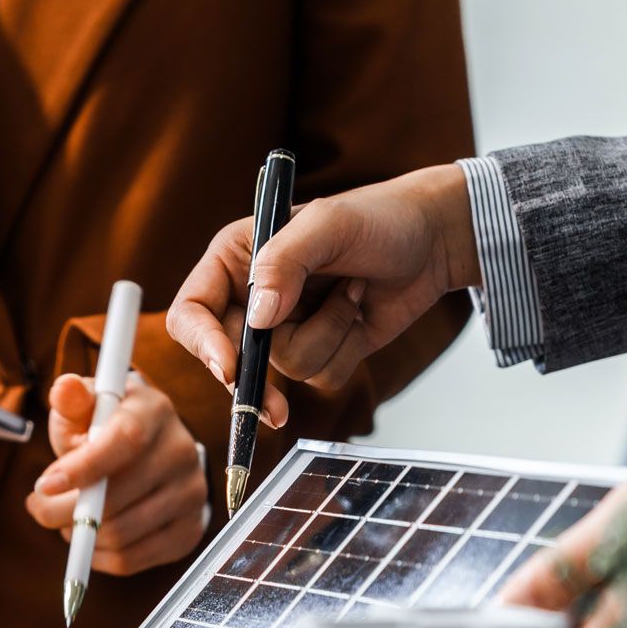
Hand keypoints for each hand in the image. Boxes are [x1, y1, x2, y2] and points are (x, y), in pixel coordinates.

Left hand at [26, 373, 209, 576]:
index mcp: (155, 411)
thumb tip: (64, 389)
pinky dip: (98, 556)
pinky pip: (132, 559)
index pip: (126, 441)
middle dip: (63, 510)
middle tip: (40, 506)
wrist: (148, 452)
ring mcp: (191, 493)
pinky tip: (89, 537)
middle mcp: (182, 451)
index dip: (83, 468)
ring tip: (65, 518)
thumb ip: (72, 400)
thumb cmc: (105, 427)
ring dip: (79, 534)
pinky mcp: (189, 530)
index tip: (45, 485)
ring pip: (120, 534)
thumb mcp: (87, 407)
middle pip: (117, 497)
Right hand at [166, 164, 478, 424]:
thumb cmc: (379, 217)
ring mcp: (286, 328)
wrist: (433, 239)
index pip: (193, 311)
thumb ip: (285, 261)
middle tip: (277, 410)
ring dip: (326, 336)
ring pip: (284, 369)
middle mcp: (254, 297)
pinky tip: (360, 310)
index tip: (229, 368)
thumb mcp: (329, 225)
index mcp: (236, 260)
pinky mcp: (321, 349)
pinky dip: (346, 348)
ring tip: (352, 294)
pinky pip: (320, 376)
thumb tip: (257, 318)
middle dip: (256, 381)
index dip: (202, 344)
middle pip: (230, 357)